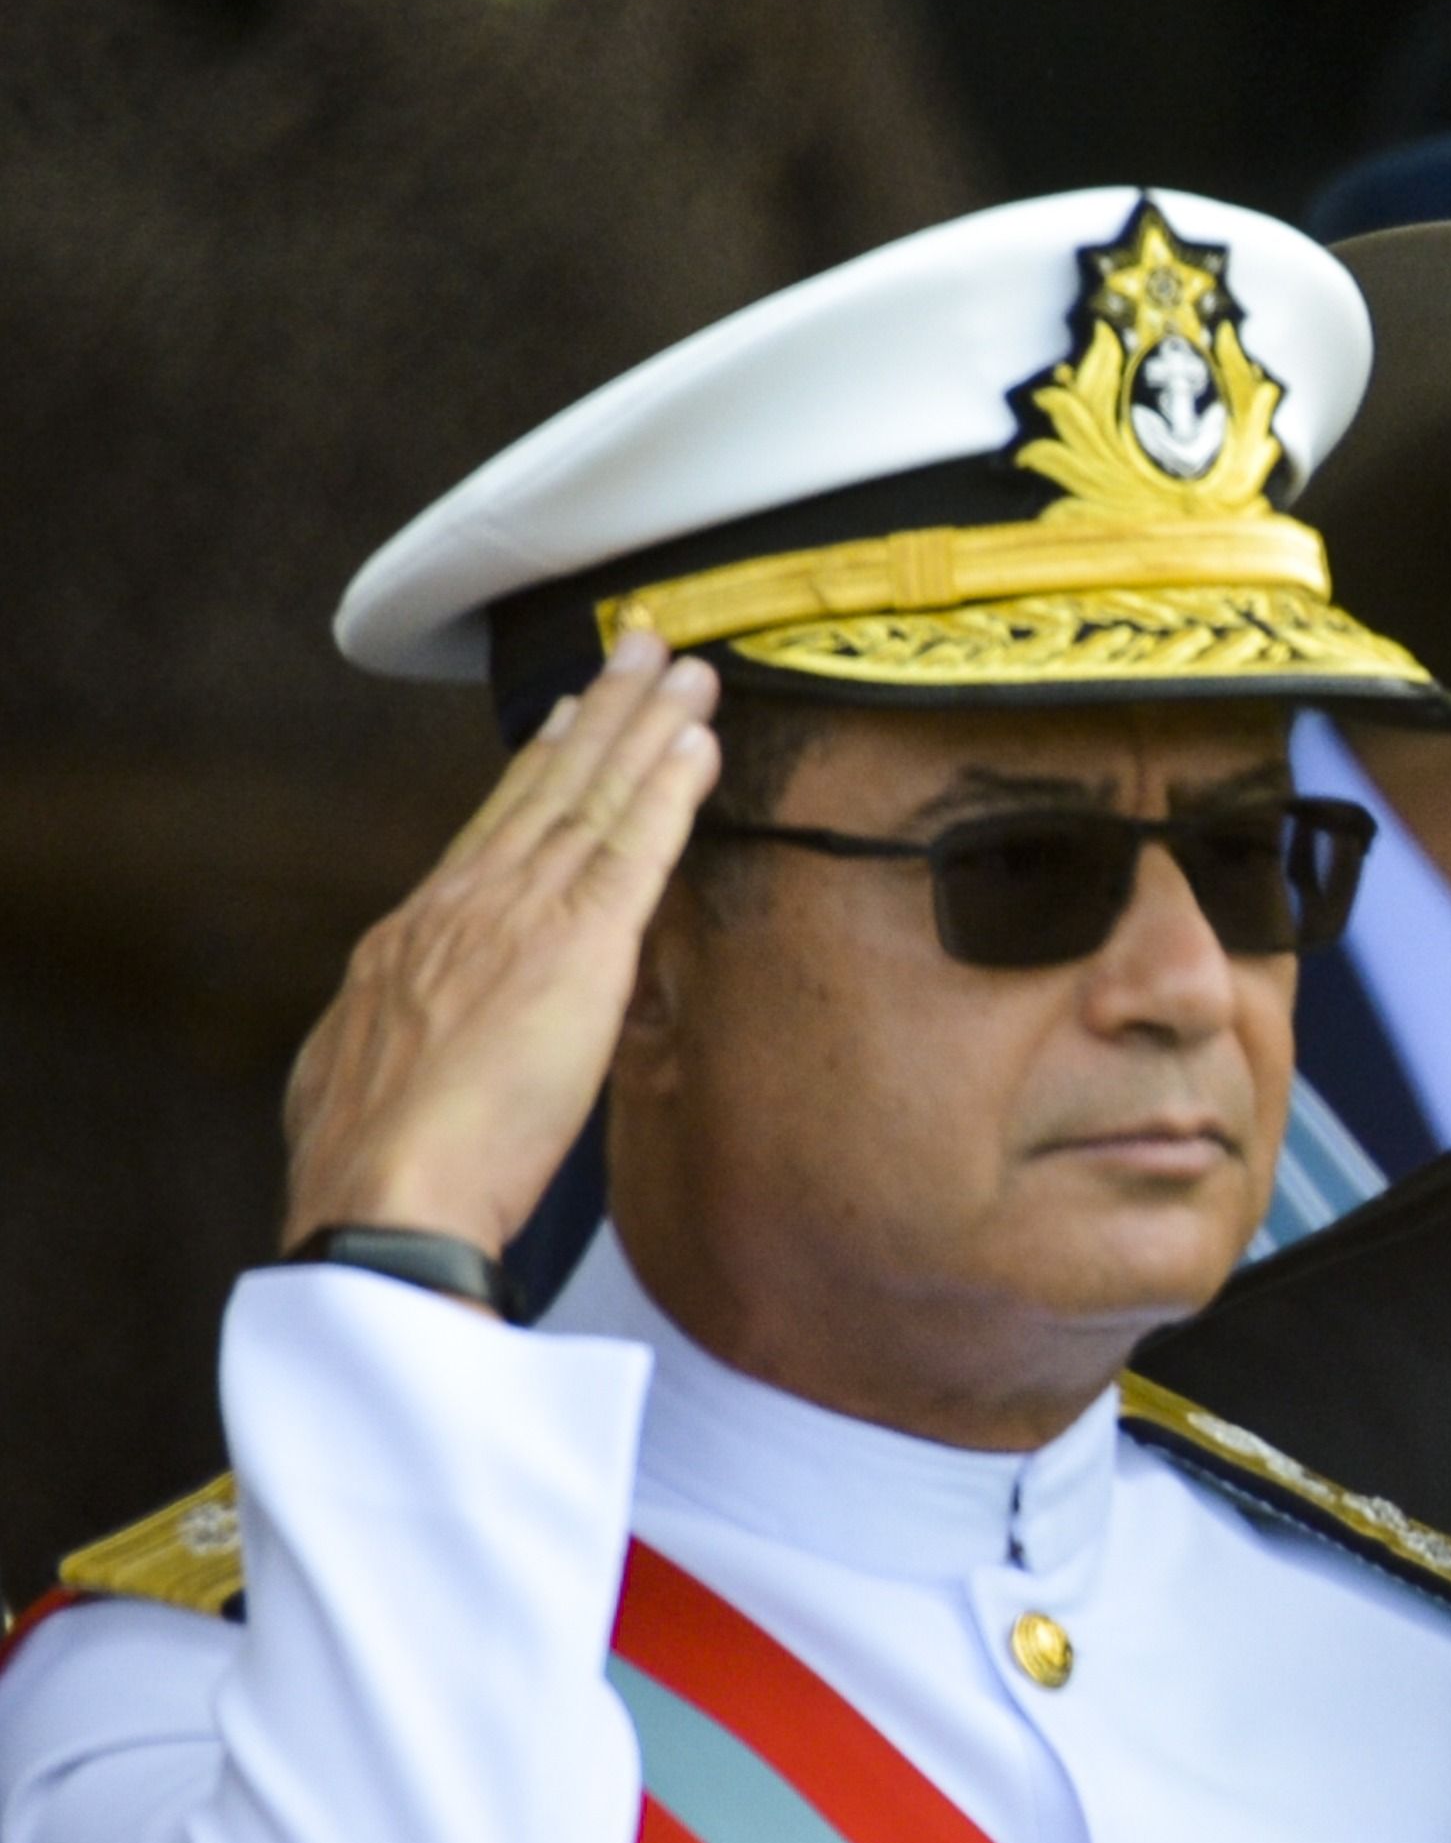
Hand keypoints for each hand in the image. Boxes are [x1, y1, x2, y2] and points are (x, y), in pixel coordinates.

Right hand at [280, 628, 721, 1263]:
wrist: (386, 1195)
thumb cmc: (374, 1170)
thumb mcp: (360, 1080)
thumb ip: (400, 1042)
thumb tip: (407, 1047)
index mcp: (411, 941)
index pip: (487, 836)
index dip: (533, 772)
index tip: (562, 719)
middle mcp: (462, 908)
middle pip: (543, 789)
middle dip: (596, 714)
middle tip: (636, 648)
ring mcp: (518, 919)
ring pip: (593, 798)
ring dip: (643, 726)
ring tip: (683, 666)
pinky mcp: (576, 948)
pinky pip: (634, 847)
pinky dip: (668, 788)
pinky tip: (697, 742)